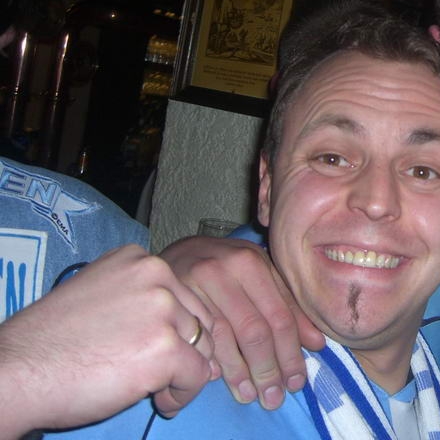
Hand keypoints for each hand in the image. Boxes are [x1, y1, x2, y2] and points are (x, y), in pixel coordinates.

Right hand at [0, 245, 215, 437]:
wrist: (17, 372)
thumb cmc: (53, 342)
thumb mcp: (103, 298)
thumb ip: (147, 305)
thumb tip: (196, 335)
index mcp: (139, 259)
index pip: (184, 295)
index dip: (174, 329)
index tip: (147, 348)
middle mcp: (155, 274)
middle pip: (199, 319)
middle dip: (184, 351)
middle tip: (154, 372)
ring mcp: (162, 309)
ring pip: (203, 347)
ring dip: (184, 373)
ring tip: (154, 387)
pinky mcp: (165, 347)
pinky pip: (197, 376)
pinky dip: (183, 394)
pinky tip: (159, 399)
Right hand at [160, 236, 324, 408]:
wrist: (180, 251)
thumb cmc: (229, 266)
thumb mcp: (261, 276)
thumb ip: (287, 306)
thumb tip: (317, 344)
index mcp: (255, 262)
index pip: (280, 316)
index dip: (291, 353)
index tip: (297, 382)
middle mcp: (227, 270)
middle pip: (255, 330)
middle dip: (268, 369)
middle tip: (274, 398)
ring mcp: (197, 285)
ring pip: (225, 338)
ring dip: (240, 373)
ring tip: (251, 396)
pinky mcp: (175, 300)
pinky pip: (196, 337)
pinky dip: (210, 360)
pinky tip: (218, 380)